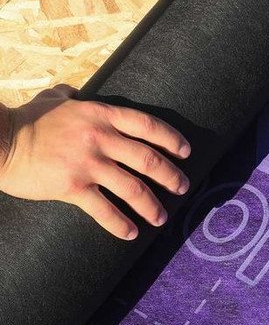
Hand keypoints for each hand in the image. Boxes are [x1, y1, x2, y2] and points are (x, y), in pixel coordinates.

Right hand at [0, 85, 190, 240]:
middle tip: (183, 187)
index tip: (185, 151)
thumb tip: (75, 92)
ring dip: (151, 205)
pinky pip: (104, 209)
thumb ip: (72, 96)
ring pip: (132, 187)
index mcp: (102, 115)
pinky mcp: (72, 187)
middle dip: (171, 176)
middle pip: (148, 159)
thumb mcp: (55, 99)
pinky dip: (120, 223)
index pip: (148, 125)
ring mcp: (88, 163)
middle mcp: (101, 138)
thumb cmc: (27, 120)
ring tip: (161, 217)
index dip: (171, 139)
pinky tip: (130, 233)